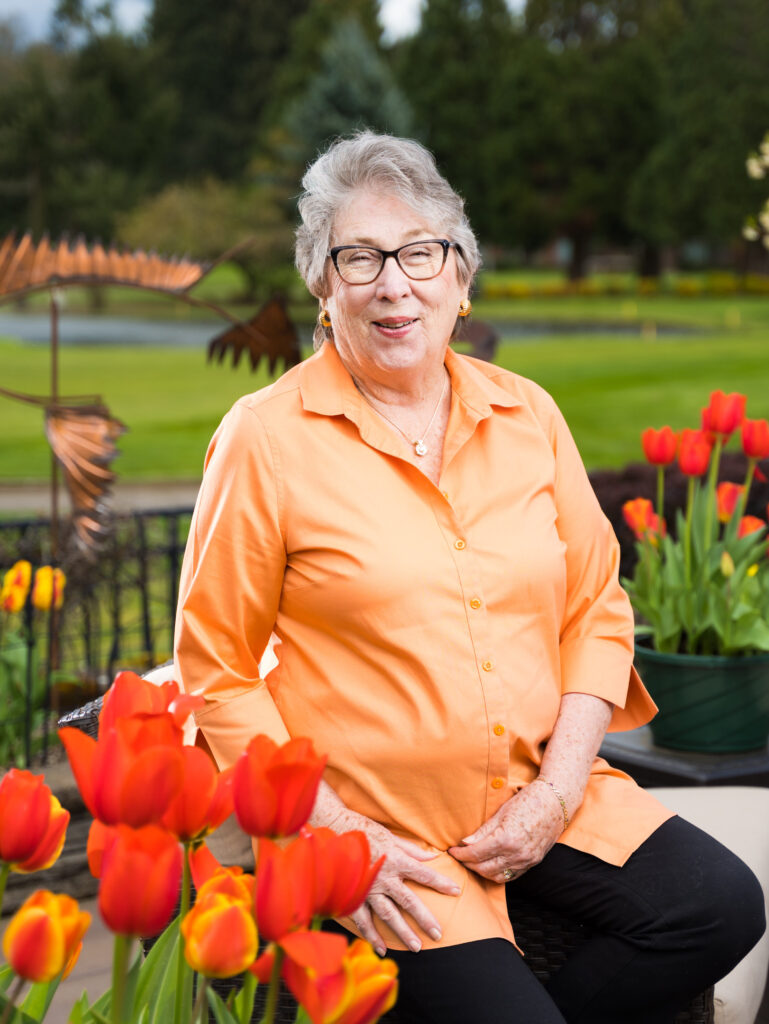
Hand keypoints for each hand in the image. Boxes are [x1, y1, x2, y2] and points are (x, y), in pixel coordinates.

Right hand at [330, 808, 460, 955]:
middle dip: (424, 919)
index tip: (456, 891)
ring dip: (403, 932)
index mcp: (396, 860)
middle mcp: (385, 877)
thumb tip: (431, 856)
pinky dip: (371, 935)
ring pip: (389, 915)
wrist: (333, 831)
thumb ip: (411, 849)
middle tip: (438, 934)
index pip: (423, 873)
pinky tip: (381, 948)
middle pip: (409, 901)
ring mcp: (369, 889)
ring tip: (416, 948)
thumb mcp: (389, 836)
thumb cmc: (363, 832)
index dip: (440, 882)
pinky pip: (363, 919)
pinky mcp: (353, 896)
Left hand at [448, 781, 563, 883]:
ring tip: (472, 861)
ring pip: (496, 876)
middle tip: (459, 855)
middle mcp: (517, 854)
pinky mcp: (532, 863)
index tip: (452, 850)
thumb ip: (482, 831)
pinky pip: (510, 876)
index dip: (460, 854)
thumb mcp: (500, 812)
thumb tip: (464, 843)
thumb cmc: (527, 801)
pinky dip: (497, 874)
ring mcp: (526, 861)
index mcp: (506, 839)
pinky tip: (489, 865)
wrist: (555, 803)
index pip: (475, 854)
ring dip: (481, 871)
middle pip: (484, 868)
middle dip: (468, 863)